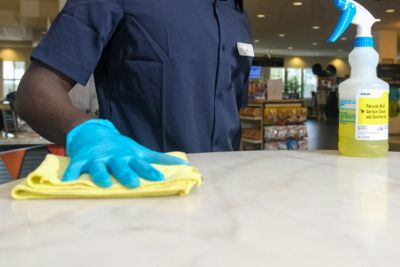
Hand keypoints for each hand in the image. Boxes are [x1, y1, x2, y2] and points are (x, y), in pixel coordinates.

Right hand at [62, 119, 187, 187]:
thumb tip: (184, 164)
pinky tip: (68, 182)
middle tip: (134, 184)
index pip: (142, 164)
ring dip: (101, 175)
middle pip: (121, 166)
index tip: (159, 178)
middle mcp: (114, 157)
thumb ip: (159, 159)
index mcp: (128, 156)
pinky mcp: (82, 160)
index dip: (150, 171)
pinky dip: (71, 174)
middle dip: (127, 174)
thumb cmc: (120, 146)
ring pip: (99, 167)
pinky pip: (75, 168)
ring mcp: (97, 158)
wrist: (94, 132)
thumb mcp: (139, 150)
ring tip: (104, 185)